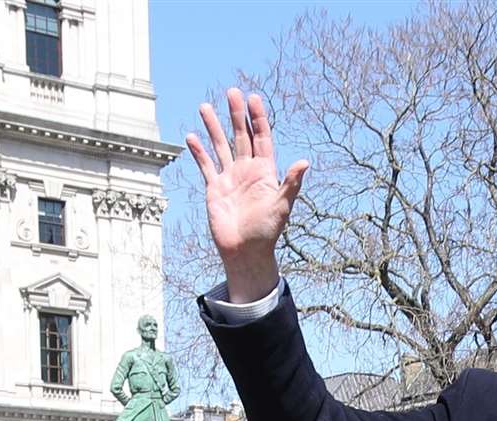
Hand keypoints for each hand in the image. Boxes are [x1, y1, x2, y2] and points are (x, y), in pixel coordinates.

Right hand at [186, 88, 308, 302]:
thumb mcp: (282, 206)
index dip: (258, 118)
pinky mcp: (215, 189)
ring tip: (205, 106)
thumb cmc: (266, 232)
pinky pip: (206, 165)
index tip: (253, 98)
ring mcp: (230, 179)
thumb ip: (291, 183)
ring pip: (221, 146)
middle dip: (236, 114)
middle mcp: (247, 171)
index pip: (261, 138)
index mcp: (265, 173)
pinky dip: (198, 152)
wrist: (245, 252)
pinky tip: (192, 136)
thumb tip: (304, 162)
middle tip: (232, 92)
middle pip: (241, 136)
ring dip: (213, 127)